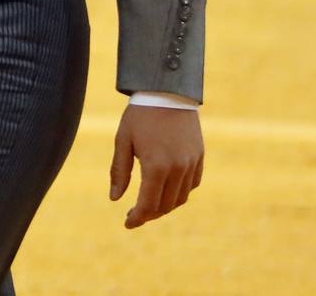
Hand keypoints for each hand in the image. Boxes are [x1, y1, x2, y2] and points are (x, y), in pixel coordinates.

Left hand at [109, 103, 203, 228]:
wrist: (167, 92)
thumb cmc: (140, 116)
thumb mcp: (123, 141)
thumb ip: (119, 171)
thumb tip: (115, 199)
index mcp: (156, 166)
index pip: (148, 204)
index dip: (138, 218)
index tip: (127, 224)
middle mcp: (178, 169)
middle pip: (166, 205)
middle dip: (149, 214)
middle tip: (134, 215)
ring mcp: (192, 164)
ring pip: (181, 198)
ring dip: (165, 206)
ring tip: (149, 205)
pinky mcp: (200, 157)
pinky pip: (192, 184)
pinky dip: (180, 193)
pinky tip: (167, 190)